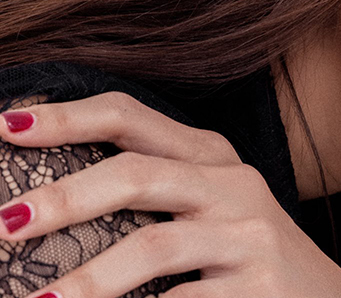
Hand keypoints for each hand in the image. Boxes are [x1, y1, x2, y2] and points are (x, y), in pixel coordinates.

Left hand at [0, 92, 340, 297]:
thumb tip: (50, 200)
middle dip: (63, 200)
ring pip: (154, 246)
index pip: (132, 117)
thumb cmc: (249, 250)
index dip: (69, 118)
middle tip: (4, 226)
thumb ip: (156, 186)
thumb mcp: (212, 204)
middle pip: (137, 175)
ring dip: (88, 282)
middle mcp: (233, 184)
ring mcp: (248, 234)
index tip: (7, 126)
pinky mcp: (258, 286)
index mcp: (212, 156)